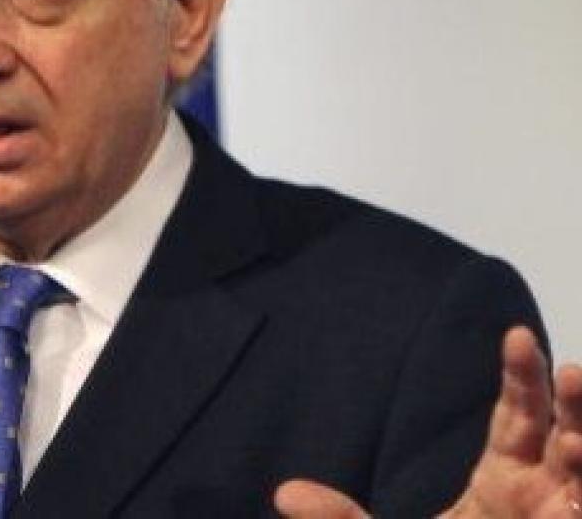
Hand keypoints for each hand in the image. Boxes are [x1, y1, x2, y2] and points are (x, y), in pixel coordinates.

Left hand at [274, 326, 581, 517]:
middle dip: (577, 408)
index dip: (523, 375)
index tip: (514, 334)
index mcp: (506, 479)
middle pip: (571, 439)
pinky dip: (581, 510)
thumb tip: (284, 495)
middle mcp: (546, 498)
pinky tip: (578, 505)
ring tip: (580, 437)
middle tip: (575, 372)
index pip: (521, 413)